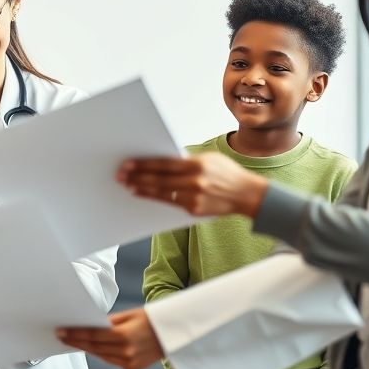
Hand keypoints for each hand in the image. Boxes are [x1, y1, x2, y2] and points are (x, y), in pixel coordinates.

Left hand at [55, 308, 163, 368]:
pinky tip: (93, 348)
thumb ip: (108, 323)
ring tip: (73, 341)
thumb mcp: (128, 315)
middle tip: (61, 336)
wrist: (172, 334)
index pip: (93, 336)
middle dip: (76, 342)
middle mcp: (126, 352)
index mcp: (124, 336)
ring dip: (87, 349)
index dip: (75, 335)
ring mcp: (129, 363)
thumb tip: (90, 326)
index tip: (61, 332)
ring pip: (101, 356)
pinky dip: (102, 354)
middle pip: (94, 348)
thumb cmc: (150, 319)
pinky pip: (111, 361)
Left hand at [117, 152, 268, 217]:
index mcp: (198, 164)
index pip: (164, 164)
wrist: (247, 194)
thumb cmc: (226, 173)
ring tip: (128, 185)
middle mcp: (195, 181)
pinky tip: (142, 194)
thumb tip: (161, 160)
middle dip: (137, 177)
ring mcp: (194, 197)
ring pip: (161, 193)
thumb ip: (186, 160)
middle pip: (159, 179)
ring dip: (142, 188)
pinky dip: (154, 197)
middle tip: (121, 175)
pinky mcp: (194, 209)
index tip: (128, 164)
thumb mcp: (208, 159)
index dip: (144, 164)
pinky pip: (170, 203)